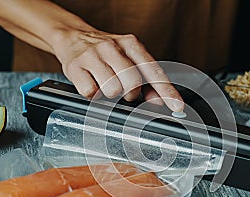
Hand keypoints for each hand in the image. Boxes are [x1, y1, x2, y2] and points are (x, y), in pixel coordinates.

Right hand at [52, 28, 183, 110]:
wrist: (72, 36)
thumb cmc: (106, 51)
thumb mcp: (128, 57)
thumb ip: (145, 78)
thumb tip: (157, 100)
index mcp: (131, 44)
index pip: (153, 70)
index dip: (166, 91)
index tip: (177, 106)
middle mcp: (112, 47)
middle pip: (132, 82)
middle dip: (131, 93)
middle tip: (123, 89)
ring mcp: (92, 56)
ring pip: (112, 90)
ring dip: (111, 94)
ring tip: (105, 83)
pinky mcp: (75, 67)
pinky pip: (91, 93)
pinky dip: (93, 94)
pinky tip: (92, 83)